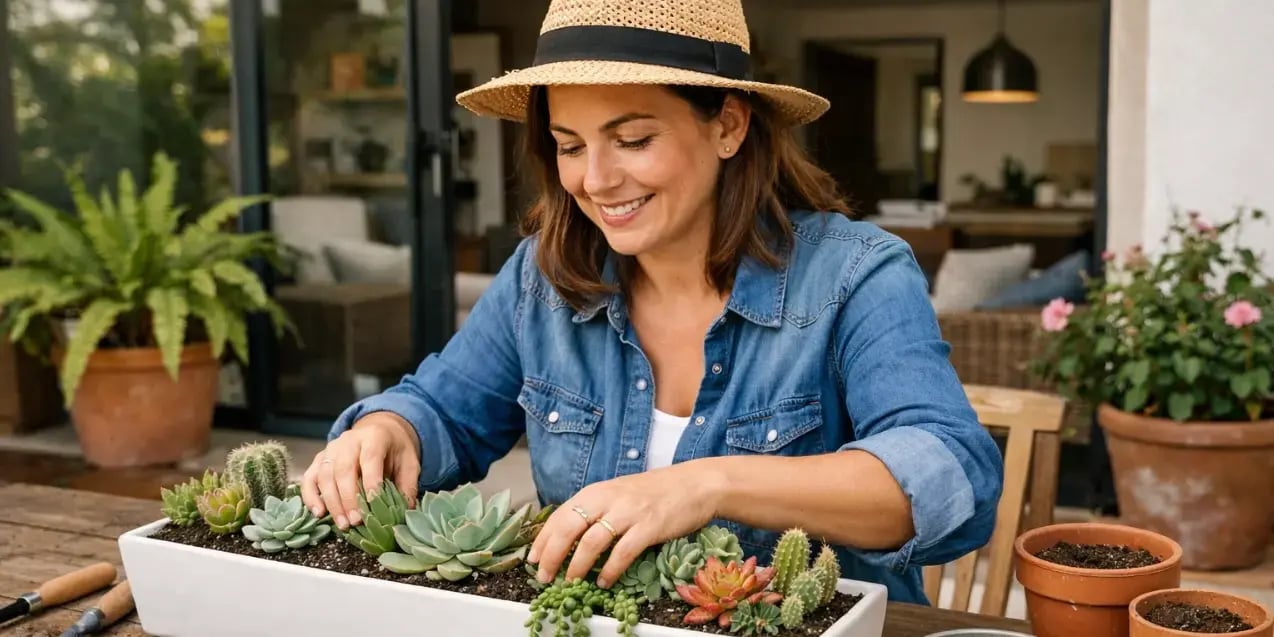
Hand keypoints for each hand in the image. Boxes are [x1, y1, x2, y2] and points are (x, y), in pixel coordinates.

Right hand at [300, 412, 421, 529]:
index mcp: (374, 437)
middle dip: (348, 498)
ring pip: (324, 475)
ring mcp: (331, 449)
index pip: (370, 457)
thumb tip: (405, 511)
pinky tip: (319, 513)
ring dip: (332, 502)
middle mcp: (349, 440)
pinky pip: (310, 478)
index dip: (371, 480)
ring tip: (343, 524)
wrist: (380, 431)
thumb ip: (407, 485)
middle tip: (356, 521)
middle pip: (343, 469)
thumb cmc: (395, 449)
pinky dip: (311, 496)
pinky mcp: (319, 459)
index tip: (373, 503)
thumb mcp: (409, 462)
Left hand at [526, 460, 724, 588]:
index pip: (560, 515)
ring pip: (592, 541)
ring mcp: (629, 512)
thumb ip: (595, 510)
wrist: (695, 483)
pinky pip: (623, 552)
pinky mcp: (649, 526)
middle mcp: (609, 499)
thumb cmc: (656, 491)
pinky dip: (610, 569)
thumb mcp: (618, 494)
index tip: (533, 558)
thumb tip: (569, 536)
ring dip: (577, 565)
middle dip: (552, 554)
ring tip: (571, 582)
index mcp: (597, 491)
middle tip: (544, 576)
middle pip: (569, 527)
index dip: (543, 539)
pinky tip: (604, 581)